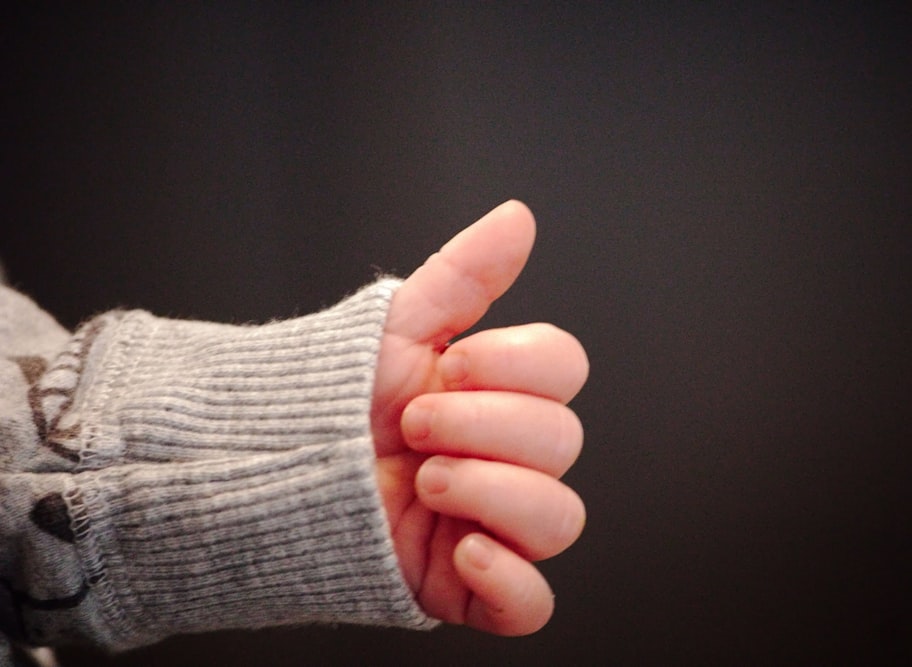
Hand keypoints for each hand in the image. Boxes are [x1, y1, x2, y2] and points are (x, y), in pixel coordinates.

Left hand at [370, 201, 587, 634]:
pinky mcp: (466, 585)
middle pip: (563, 441)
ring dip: (492, 493)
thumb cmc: (327, 399)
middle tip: (414, 426)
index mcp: (496, 394)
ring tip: (424, 481)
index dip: (518, 366)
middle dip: (485, 427)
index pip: (564, 370)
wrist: (258, 468)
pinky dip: (511, 581)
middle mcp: (503, 457)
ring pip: (558, 519)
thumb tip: (519, 217)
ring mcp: (491, 523)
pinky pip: (531, 606)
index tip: (451, 364)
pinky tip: (463, 550)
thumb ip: (465, 274)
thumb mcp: (396, 328)